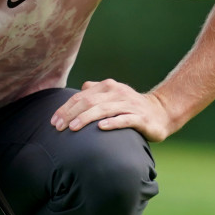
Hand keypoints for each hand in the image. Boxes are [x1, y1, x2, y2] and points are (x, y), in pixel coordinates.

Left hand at [50, 79, 174, 141]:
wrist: (161, 112)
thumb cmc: (130, 107)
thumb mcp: (112, 97)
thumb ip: (96, 92)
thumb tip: (81, 89)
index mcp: (108, 87)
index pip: (81, 96)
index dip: (65, 108)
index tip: (53, 122)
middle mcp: (117, 93)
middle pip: (89, 102)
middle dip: (71, 114)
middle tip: (58, 128)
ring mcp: (129, 105)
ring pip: (104, 110)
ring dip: (86, 118)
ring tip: (72, 128)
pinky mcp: (140, 118)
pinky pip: (125, 119)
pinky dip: (112, 122)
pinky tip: (101, 128)